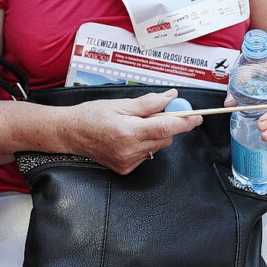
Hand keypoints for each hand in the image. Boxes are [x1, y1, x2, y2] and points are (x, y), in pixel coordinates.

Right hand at [70, 90, 202, 174]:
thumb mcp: (119, 104)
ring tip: (134, 125)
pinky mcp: (126, 168)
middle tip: (159, 112)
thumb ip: (148, 103)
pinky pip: (146, 155)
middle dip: (167, 124)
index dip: (185, 121)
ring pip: (156, 146)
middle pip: (165, 137)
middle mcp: (130, 150)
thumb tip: (170, 97)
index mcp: (128, 131)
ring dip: (154, 134)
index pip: (166, 127)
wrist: (70, 133)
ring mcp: (128, 162)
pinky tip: (127, 138)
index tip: (196, 116)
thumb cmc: (91, 115)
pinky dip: (144, 144)